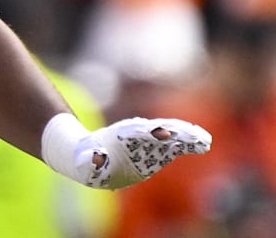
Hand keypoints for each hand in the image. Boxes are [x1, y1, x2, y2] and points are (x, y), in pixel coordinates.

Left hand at [79, 117, 211, 189]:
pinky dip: (189, 144)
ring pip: (171, 134)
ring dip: (186, 136)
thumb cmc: (88, 160)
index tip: (164, 133)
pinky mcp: (158, 149)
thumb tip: (97, 157)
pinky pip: (176, 145)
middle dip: (174, 130)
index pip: (136, 131)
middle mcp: (137, 134)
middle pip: (158, 128)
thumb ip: (92, 161)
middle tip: (192, 135)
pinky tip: (204, 145)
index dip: (149, 131)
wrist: (93, 156)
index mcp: (119, 135)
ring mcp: (149, 140)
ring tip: (204, 140)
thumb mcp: (86, 163)